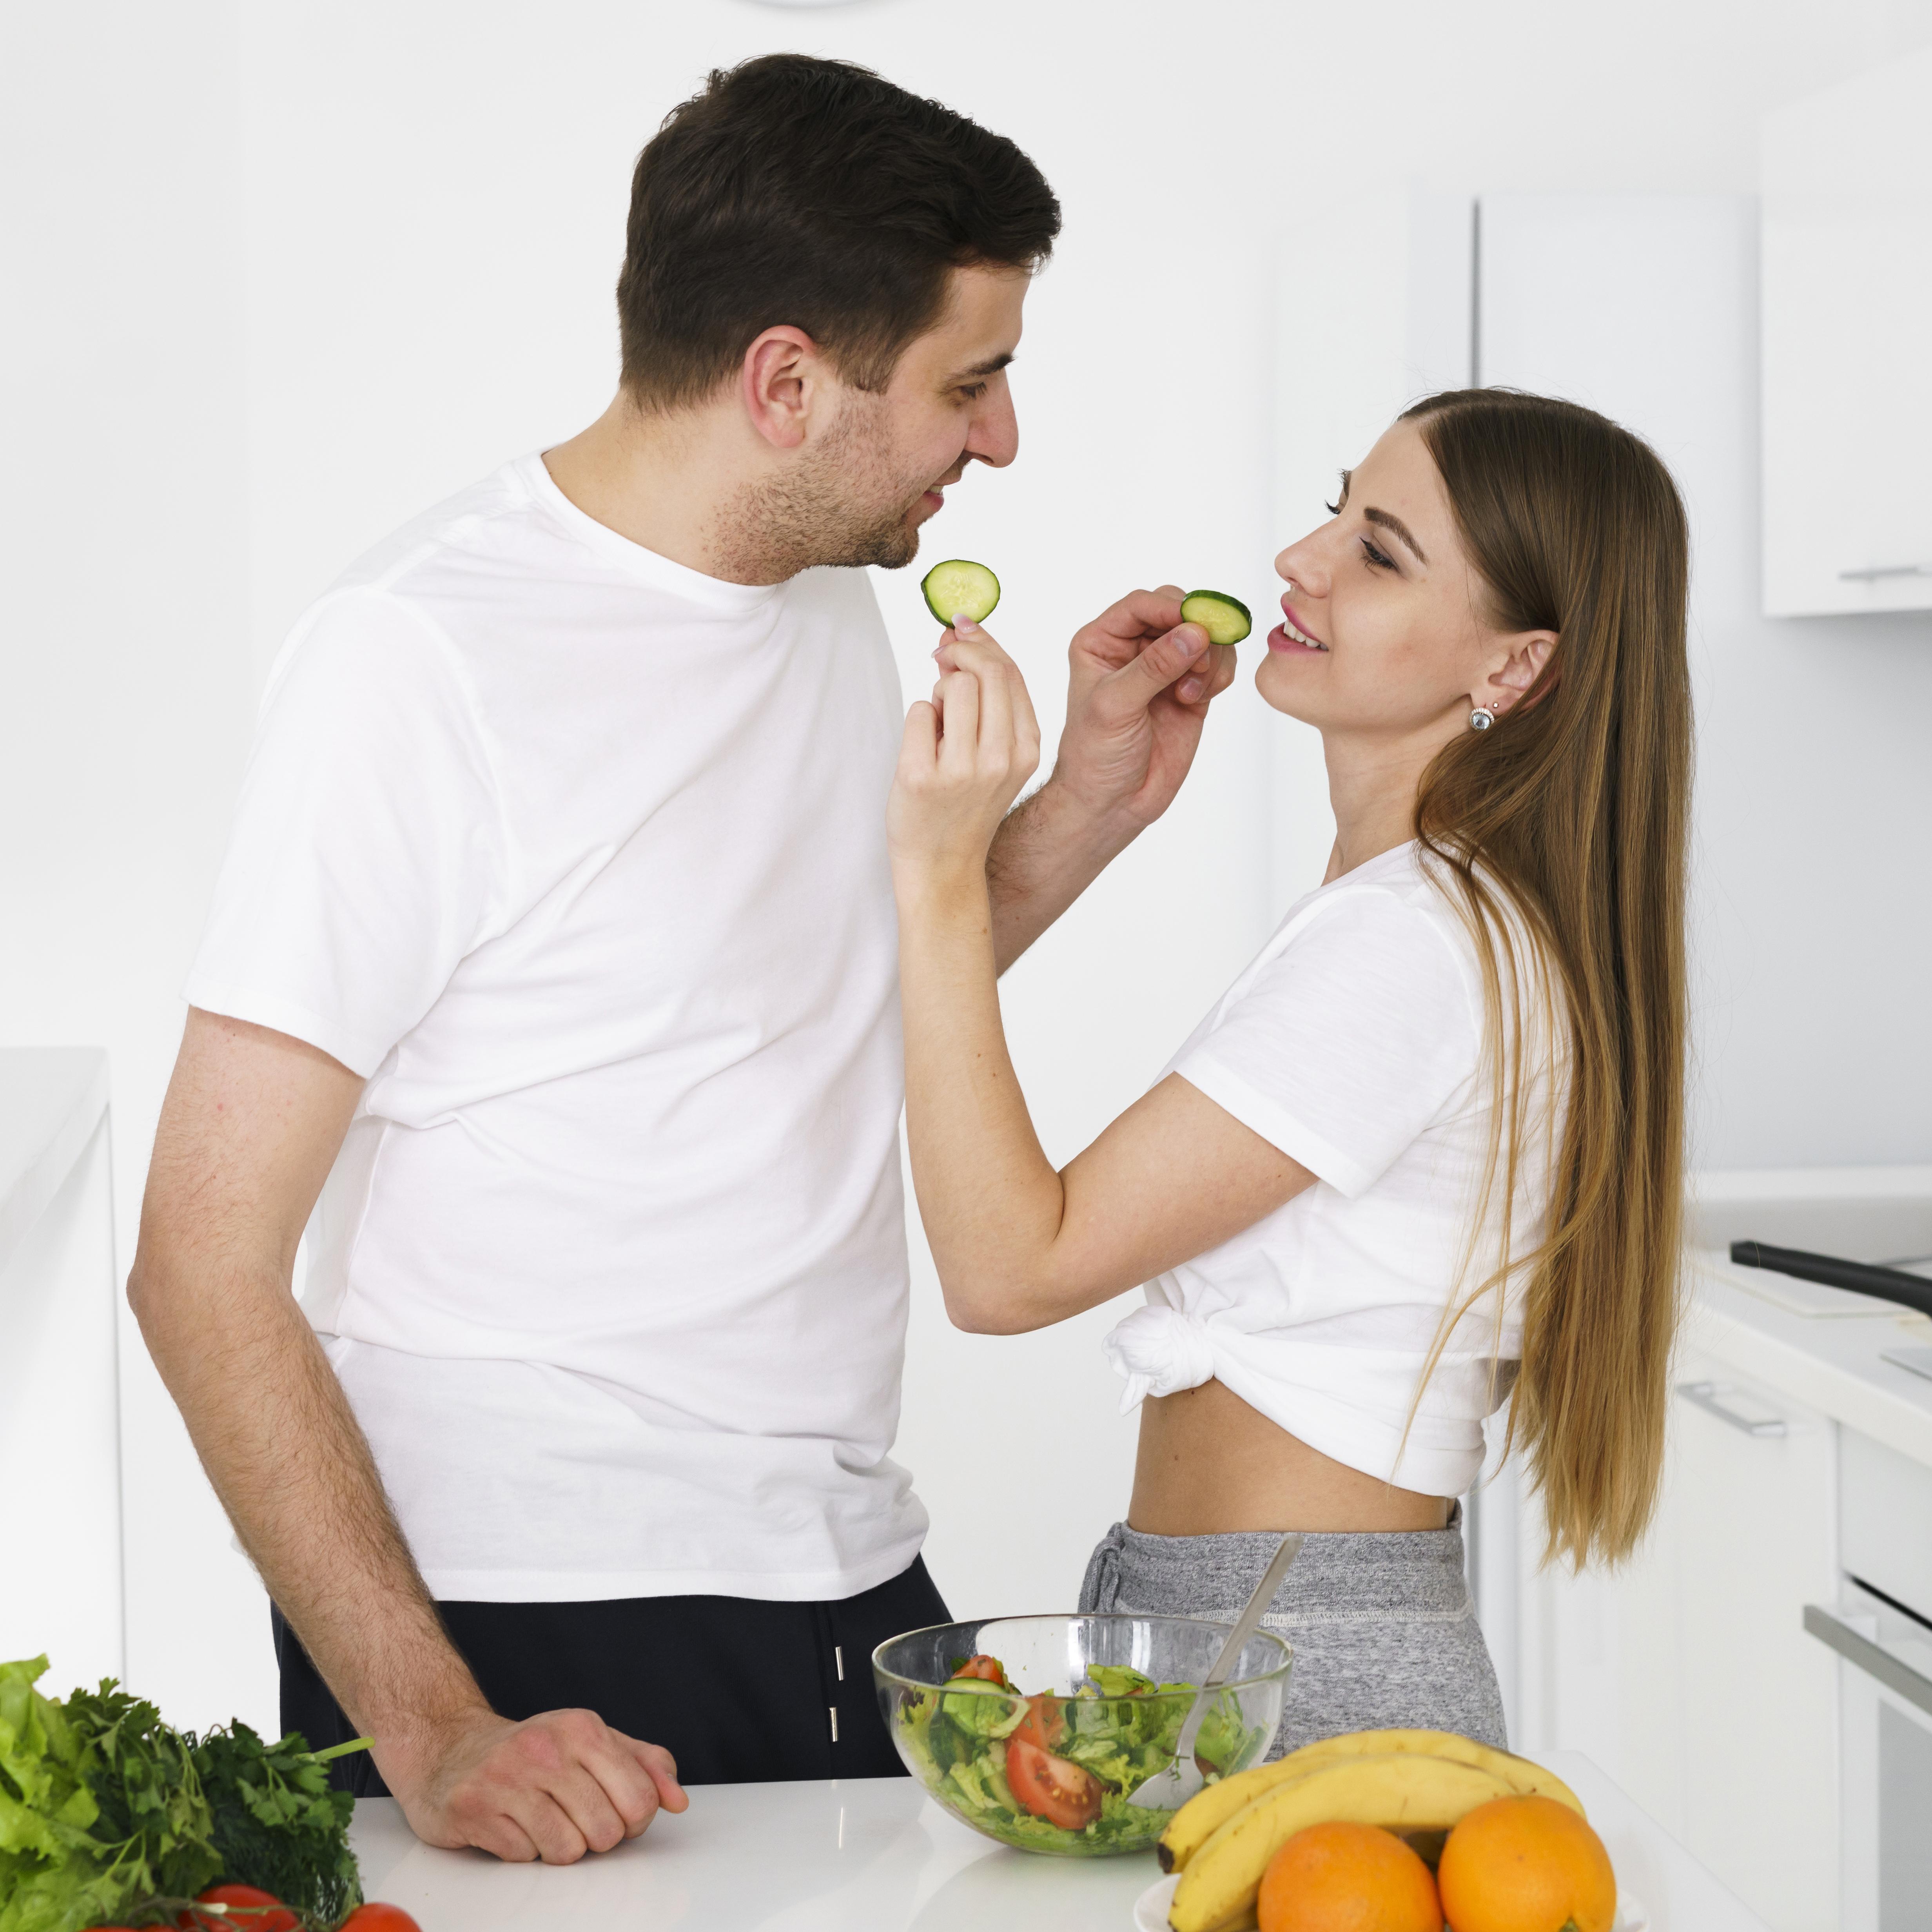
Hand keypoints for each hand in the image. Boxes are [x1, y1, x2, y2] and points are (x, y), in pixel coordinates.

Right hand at [383, 1704, 687, 1862]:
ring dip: (558, 1847)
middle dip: (595, 1837)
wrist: (451, 1749)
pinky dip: (522, 1850)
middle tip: (573, 1817)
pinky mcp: (472, 1808)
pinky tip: (510, 1823)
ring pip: (566, 1851)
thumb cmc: (534, 1752)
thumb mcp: (594, 1742)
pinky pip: (523, 1856)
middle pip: (606, 1832)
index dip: (634, 1820)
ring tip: (542, 1820)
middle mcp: (546, 1748)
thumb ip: (645, 1765)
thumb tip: (678, 1801)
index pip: (640, 1799)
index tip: (614, 1811)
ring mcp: (506, 1777)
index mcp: (583, 1728)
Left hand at [888, 620, 1041, 881]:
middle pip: (986, 671)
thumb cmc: (964, 806)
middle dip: (959, 653)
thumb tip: (959, 638)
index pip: (1012, 673)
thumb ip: (989, 703)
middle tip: (941, 656)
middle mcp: (1000, 759)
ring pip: (952, 686)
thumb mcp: (996, 757)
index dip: (983, 642)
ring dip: (938, 693)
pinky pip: (919, 712)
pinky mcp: (921, 778)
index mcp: (1026, 750)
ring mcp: (961, 771)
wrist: (942, 867)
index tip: (960, 627)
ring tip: (937, 726)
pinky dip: (918, 722)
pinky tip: (923, 750)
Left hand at [1048, 585, 1237, 832]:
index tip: (1194, 625)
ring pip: (1204, 635)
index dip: (1170, 608)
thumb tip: (1194, 632)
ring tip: (1190, 693)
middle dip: (1195, 631)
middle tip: (1198, 664)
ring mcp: (1166, 669)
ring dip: (1209, 657)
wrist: (1112, 802)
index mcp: (1102, 642)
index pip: (1141, 605)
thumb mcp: (1115, 706)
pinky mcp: (1191, 690)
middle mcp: (1134, 649)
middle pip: (1179, 612)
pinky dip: (1220, 673)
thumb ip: (1154, 666)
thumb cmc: (1096, 755)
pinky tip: (1198, 699)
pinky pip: (1218, 663)